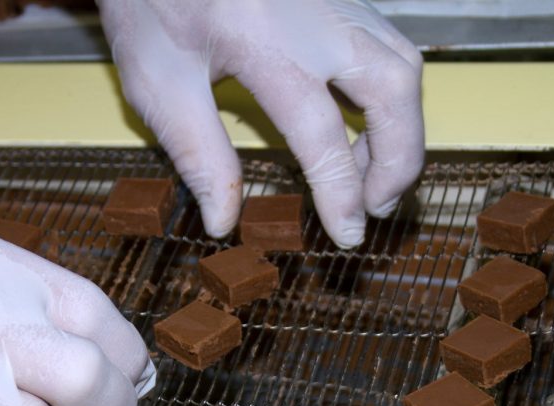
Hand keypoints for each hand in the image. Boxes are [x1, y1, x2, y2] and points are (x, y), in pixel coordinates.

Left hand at [98, 0, 423, 247]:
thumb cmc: (151, 2)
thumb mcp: (158, 82)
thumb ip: (198, 154)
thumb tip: (224, 220)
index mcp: (267, 44)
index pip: (324, 134)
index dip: (341, 193)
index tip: (347, 235)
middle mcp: (317, 18)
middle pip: (394, 90)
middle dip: (399, 160)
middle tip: (376, 207)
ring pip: (402, 64)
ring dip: (401, 127)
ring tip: (369, 174)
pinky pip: (388, 46)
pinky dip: (390, 94)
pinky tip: (363, 123)